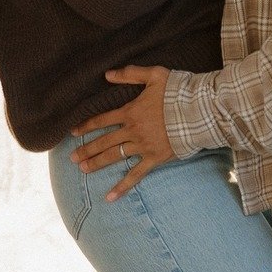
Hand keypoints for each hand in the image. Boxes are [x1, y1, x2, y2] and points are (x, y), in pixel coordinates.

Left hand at [70, 66, 172, 200]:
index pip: (102, 120)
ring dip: (97, 163)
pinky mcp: (154, 159)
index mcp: (130, 112)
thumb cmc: (178, 92)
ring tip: (83, 169)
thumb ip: (130, 74)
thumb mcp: (154, 75)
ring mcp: (142, 146)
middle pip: (104, 141)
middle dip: (86, 149)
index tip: (73, 132)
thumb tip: (107, 74)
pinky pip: (135, 175)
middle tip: (72, 158)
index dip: (86, 126)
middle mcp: (133, 131)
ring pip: (114, 157)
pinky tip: (109, 197)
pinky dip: (122, 187)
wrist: (199, 112)